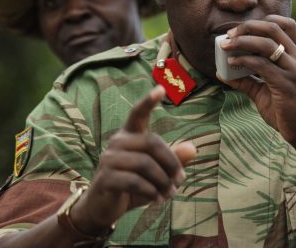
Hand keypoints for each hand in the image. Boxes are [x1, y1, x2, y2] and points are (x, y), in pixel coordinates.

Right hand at [71, 85, 196, 234]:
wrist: (103, 207)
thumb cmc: (133, 184)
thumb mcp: (157, 172)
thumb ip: (173, 159)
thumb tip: (193, 148)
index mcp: (130, 135)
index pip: (138, 113)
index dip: (148, 101)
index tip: (161, 88)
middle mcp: (117, 142)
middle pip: (151, 143)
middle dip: (171, 163)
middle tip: (181, 180)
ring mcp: (108, 159)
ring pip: (144, 164)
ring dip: (163, 182)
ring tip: (169, 194)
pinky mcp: (105, 178)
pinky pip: (134, 181)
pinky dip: (151, 191)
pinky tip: (156, 199)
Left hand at [217, 15, 295, 147]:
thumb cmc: (288, 111)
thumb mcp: (266, 91)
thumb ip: (248, 80)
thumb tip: (223, 73)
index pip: (287, 24)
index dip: (264, 21)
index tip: (244, 29)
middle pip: (273, 28)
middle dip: (248, 27)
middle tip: (229, 34)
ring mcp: (294, 71)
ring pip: (266, 43)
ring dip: (242, 41)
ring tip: (225, 46)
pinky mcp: (286, 84)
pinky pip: (261, 65)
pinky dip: (243, 60)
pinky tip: (231, 63)